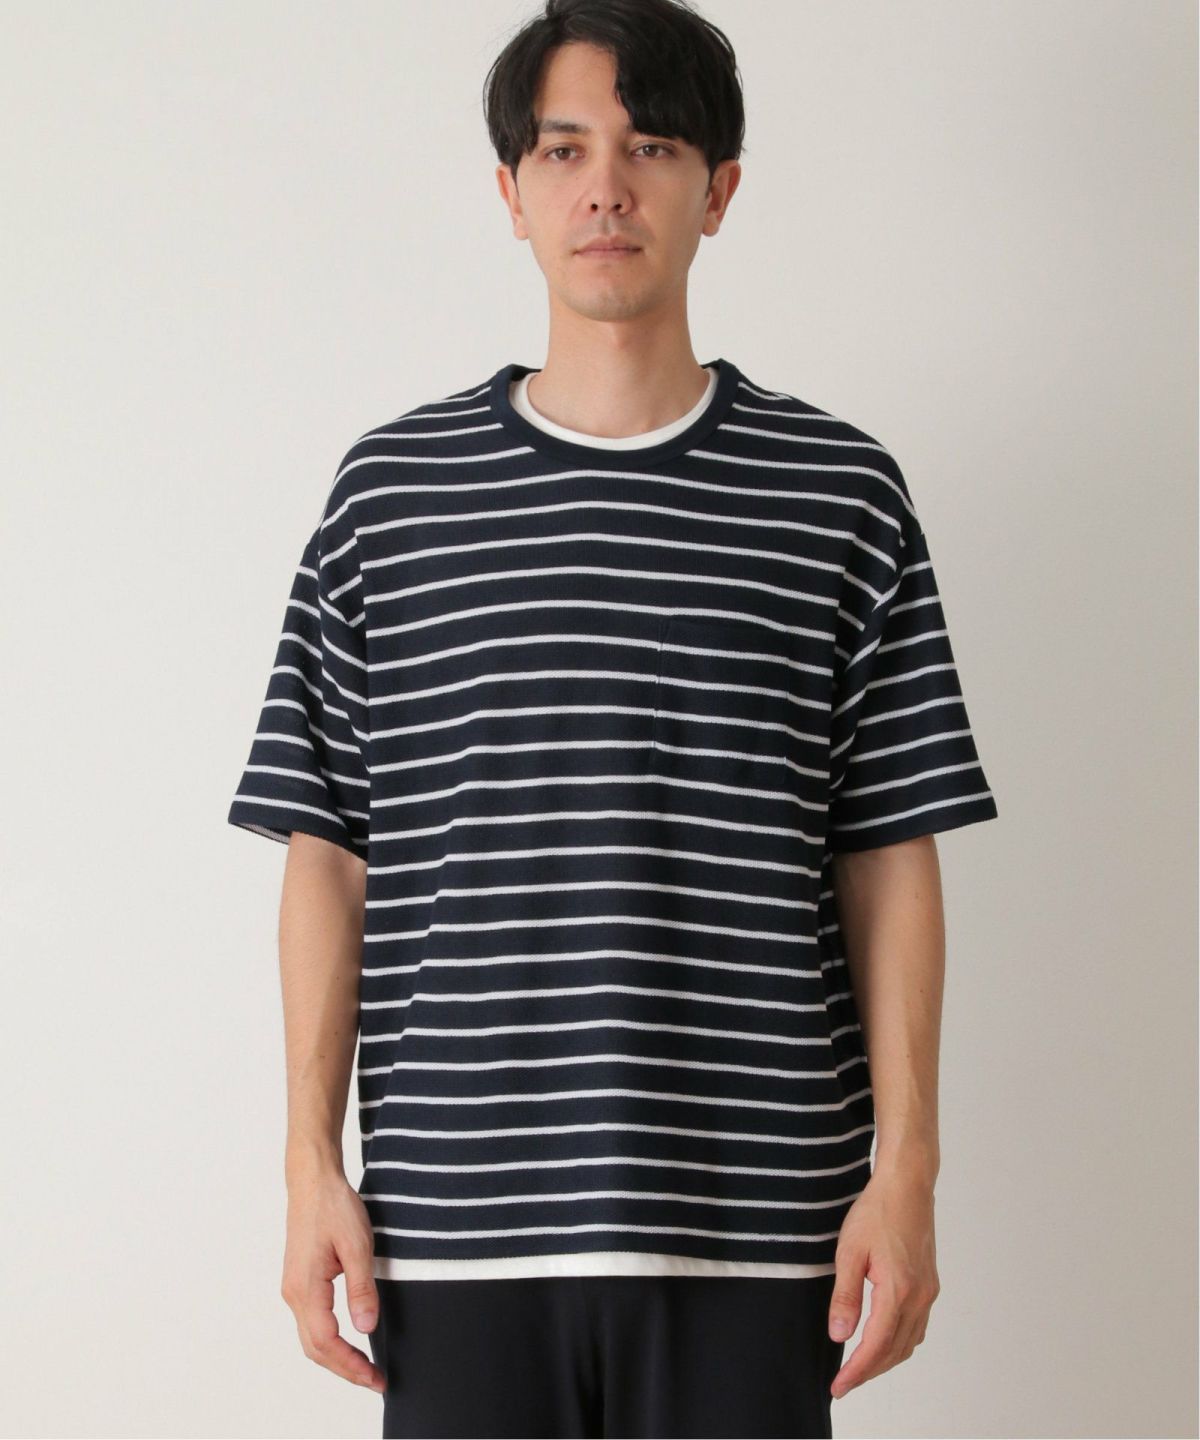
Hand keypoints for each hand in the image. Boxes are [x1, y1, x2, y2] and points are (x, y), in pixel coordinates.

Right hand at [280, 1164, 385, 1392]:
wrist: (312, 1181)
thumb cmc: (334, 1206)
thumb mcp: (357, 1245)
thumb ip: (361, 1288)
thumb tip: (366, 1328)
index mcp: (305, 1288)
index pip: (327, 1343)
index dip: (351, 1365)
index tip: (375, 1378)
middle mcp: (293, 1294)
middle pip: (315, 1348)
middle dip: (345, 1369)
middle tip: (375, 1381)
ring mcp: (294, 1288)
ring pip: (311, 1338)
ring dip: (336, 1358)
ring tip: (365, 1368)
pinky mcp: (299, 1281)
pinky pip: (311, 1322)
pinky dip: (329, 1341)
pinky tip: (349, 1341)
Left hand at [826, 1167, 939, 1399]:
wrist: (907, 1184)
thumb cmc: (877, 1211)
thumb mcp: (850, 1252)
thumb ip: (845, 1296)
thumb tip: (839, 1335)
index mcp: (899, 1291)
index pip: (876, 1346)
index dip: (856, 1371)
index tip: (838, 1386)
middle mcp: (920, 1297)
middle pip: (895, 1351)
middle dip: (869, 1371)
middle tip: (843, 1383)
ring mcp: (928, 1291)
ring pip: (909, 1342)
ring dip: (885, 1360)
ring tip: (859, 1367)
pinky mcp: (929, 1284)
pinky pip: (916, 1326)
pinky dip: (898, 1342)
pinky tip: (882, 1340)